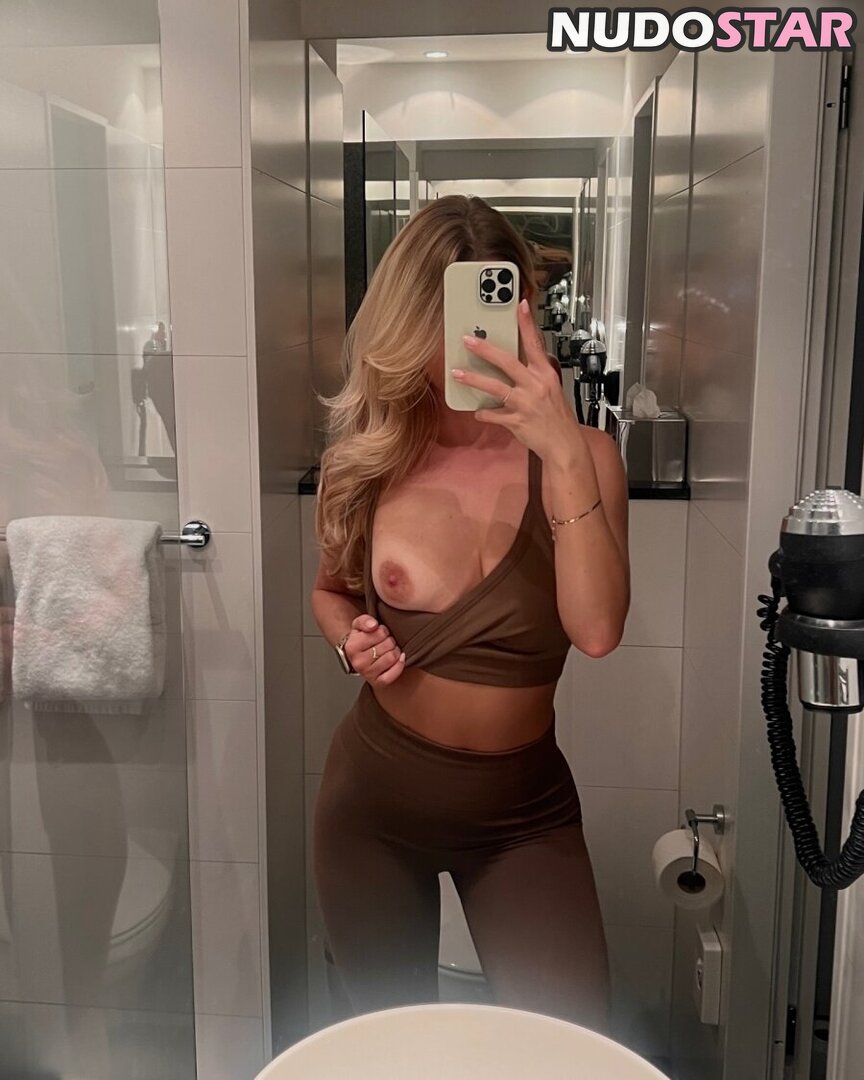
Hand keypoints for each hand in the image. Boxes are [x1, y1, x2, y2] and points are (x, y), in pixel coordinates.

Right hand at [344, 614, 405, 685]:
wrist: (358, 658)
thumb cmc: (360, 640)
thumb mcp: (358, 626)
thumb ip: (364, 620)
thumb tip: (373, 625)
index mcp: (352, 647)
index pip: (380, 633)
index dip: (383, 631)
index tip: (380, 633)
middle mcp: (358, 662)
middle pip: (388, 645)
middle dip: (390, 641)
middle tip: (385, 642)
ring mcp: (368, 674)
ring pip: (392, 657)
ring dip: (395, 651)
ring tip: (389, 649)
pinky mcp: (378, 682)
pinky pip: (393, 674)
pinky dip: (399, 665)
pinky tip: (399, 658)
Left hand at [451, 297, 582, 462]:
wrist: (564, 445)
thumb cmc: (557, 417)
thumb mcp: (551, 389)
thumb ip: (534, 375)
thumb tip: (514, 365)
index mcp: (546, 374)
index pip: (535, 343)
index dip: (527, 324)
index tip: (519, 306)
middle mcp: (536, 386)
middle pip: (507, 362)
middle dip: (485, 349)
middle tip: (468, 340)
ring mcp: (526, 403)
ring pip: (495, 387)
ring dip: (474, 379)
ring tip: (457, 373)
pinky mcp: (517, 421)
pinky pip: (494, 414)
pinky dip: (484, 413)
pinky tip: (478, 411)